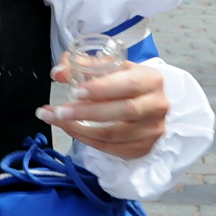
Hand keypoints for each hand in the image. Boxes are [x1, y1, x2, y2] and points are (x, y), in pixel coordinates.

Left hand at [38, 62, 168, 158]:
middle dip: (86, 112)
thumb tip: (59, 73)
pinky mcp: (143, 148)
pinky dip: (87, 140)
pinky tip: (71, 130)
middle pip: (124, 111)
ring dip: (80, 129)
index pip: (130, 84)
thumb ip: (83, 66)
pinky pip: (111, 149)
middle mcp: (157, 105)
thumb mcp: (110, 67)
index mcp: (151, 79)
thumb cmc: (124, 82)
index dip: (102, 89)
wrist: (146, 102)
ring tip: (58, 120)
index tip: (75, 92)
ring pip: (114, 134)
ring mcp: (152, 130)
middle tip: (59, 111)